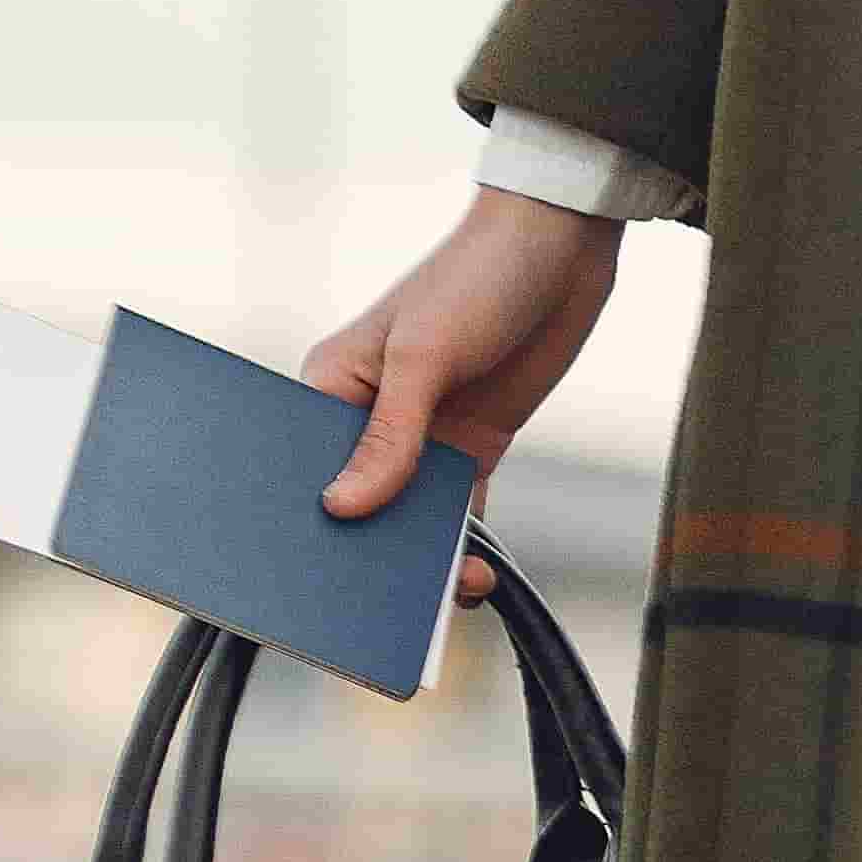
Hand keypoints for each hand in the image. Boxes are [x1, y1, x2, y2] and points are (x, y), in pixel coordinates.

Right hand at [309, 190, 627, 596]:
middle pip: (356, 501)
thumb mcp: (424, 357)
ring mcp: (423, 437)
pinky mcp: (473, 449)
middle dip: (365, 552)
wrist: (560, 252)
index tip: (302, 574)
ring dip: (421, 559)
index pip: (301, 465)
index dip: (303, 519)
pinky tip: (475, 581)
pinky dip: (465, 548)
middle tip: (374, 609)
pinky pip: (460, 515)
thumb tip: (344, 507)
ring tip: (441, 602)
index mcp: (329, 386)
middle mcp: (368, 418)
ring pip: (410, 518)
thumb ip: (389, 436)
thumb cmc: (475, 280)